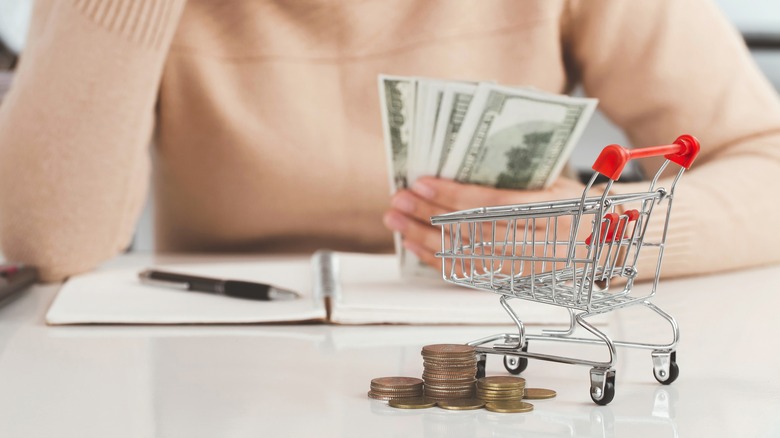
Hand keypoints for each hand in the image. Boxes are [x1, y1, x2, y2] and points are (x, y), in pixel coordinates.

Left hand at [383, 176, 589, 272]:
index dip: (454, 195)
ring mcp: (530, 267)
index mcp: (555, 211)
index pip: (494, 204)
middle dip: (430, 216)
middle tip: (398, 201)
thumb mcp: (556, 185)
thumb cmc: (579, 206)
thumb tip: (461, 166)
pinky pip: (473, 273)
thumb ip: (516, 182)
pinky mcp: (518, 281)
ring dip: (425, 239)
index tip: (421, 183)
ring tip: (396, 221)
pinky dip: (440, 261)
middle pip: (475, 231)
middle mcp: (543, 243)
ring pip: (469, 255)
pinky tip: (415, 246)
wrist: (610, 244)